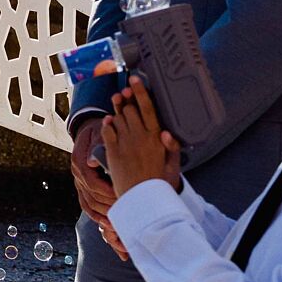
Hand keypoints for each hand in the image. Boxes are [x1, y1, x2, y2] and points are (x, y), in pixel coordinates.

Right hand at [69, 112, 123, 256]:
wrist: (90, 130)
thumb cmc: (100, 131)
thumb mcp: (100, 133)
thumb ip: (99, 145)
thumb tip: (92, 161)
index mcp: (79, 162)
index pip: (93, 184)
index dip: (109, 193)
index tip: (124, 199)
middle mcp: (76, 174)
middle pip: (91, 197)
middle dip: (109, 207)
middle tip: (128, 214)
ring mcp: (78, 183)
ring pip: (89, 205)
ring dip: (104, 215)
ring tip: (122, 222)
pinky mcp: (82, 189)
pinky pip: (87, 206)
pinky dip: (98, 216)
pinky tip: (110, 224)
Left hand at [100, 77, 181, 197]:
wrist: (142, 202)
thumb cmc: (160, 184)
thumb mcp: (174, 167)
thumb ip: (173, 148)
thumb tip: (168, 132)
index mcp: (157, 138)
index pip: (148, 108)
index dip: (140, 92)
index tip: (135, 80)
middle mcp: (140, 137)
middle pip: (131, 109)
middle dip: (127, 99)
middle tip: (124, 93)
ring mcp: (125, 143)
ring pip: (118, 117)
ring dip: (117, 109)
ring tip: (118, 104)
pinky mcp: (112, 151)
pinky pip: (107, 130)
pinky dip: (107, 123)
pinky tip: (109, 122)